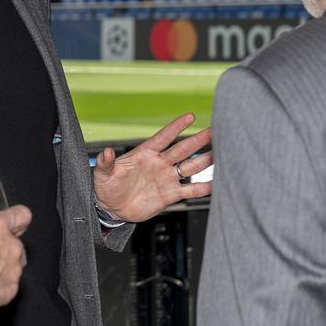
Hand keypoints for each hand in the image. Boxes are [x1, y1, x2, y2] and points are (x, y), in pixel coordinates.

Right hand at [0, 201, 30, 313]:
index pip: (19, 215)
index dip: (18, 218)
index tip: (16, 221)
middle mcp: (10, 246)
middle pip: (17, 245)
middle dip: (4, 250)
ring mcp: (12, 270)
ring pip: (15, 268)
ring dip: (2, 271)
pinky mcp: (9, 291)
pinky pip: (8, 290)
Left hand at [94, 112, 212, 222]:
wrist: (112, 208)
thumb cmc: (106, 187)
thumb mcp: (103, 174)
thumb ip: (106, 162)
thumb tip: (106, 152)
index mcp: (145, 154)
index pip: (163, 137)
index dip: (176, 127)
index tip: (190, 116)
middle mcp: (159, 163)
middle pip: (182, 149)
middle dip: (198, 140)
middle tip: (215, 130)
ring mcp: (166, 178)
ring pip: (190, 166)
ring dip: (205, 160)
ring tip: (222, 153)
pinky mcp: (170, 194)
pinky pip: (190, 190)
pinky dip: (203, 188)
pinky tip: (217, 184)